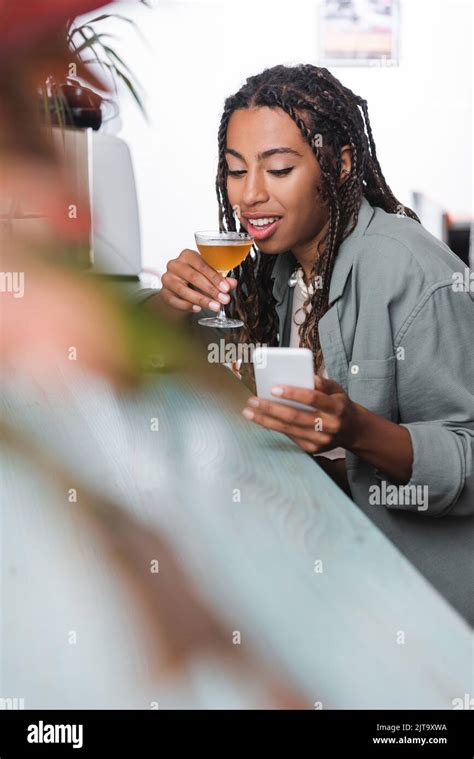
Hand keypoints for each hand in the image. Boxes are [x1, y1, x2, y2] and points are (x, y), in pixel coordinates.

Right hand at [159, 249, 237, 313]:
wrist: (180, 290)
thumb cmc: (197, 279)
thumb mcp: (210, 277)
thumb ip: (221, 280)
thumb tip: (233, 283)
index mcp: (187, 255)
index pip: (202, 265)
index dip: (215, 277)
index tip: (226, 288)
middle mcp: (175, 264)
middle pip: (193, 277)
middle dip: (211, 290)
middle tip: (223, 300)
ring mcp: (167, 278)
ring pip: (183, 290)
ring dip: (201, 300)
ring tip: (214, 307)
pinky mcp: (163, 292)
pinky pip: (174, 300)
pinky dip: (187, 305)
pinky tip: (197, 309)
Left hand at [241, 374, 360, 453]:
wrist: (353, 431)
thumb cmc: (340, 405)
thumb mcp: (337, 390)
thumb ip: (323, 383)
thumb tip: (307, 377)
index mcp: (336, 407)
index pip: (312, 398)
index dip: (292, 393)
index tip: (273, 388)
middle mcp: (329, 425)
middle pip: (295, 416)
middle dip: (270, 408)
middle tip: (253, 400)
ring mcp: (320, 440)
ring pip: (288, 429)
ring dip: (265, 420)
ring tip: (249, 411)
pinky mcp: (312, 449)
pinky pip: (289, 437)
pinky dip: (274, 428)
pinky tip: (261, 420)